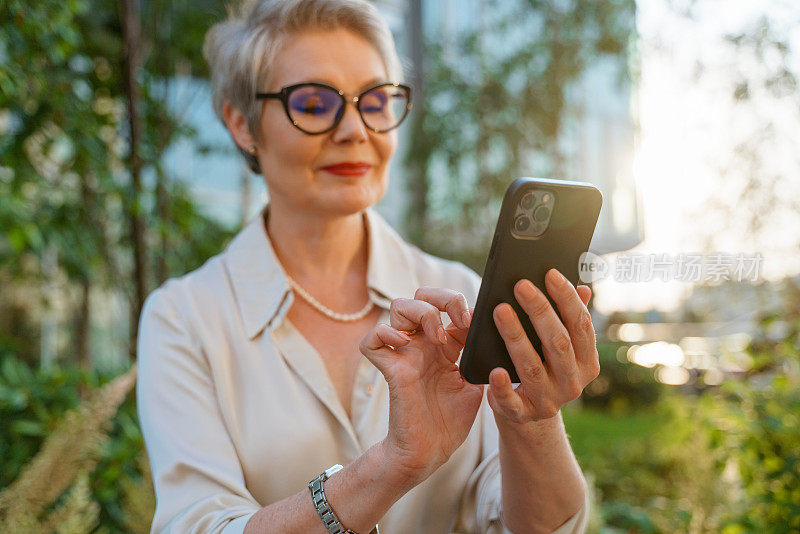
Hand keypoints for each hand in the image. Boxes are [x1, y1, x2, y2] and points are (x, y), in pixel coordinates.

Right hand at [359, 288, 483, 486]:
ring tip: (439, 338)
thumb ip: (477, 359)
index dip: (462, 308)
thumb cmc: (449, 423)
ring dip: (422, 313)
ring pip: (398, 307)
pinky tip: (405, 345)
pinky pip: (371, 341)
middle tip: (459, 319)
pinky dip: (384, 334)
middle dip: (442, 298)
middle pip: (421, 296)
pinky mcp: (390, 370)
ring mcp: (404, 355)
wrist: (429, 453)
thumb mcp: (473, 384)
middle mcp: (422, 344)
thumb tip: (494, 336)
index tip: (476, 324)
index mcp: (443, 346)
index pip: (447, 306)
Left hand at [487, 268, 599, 423]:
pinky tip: (495, 370)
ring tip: (500, 310)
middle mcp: (572, 382)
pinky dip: (503, 386)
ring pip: (531, 366)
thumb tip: (582, 287)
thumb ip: (569, 319)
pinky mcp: (522, 414)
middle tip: (521, 285)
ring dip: (516, 336)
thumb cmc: (543, 367)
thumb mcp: (559, 346)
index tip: (550, 273)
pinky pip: (511, 401)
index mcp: (586, 362)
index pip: (581, 325)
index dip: (566, 298)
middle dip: (540, 311)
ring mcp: (548, 400)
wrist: (526, 414)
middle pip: (557, 342)